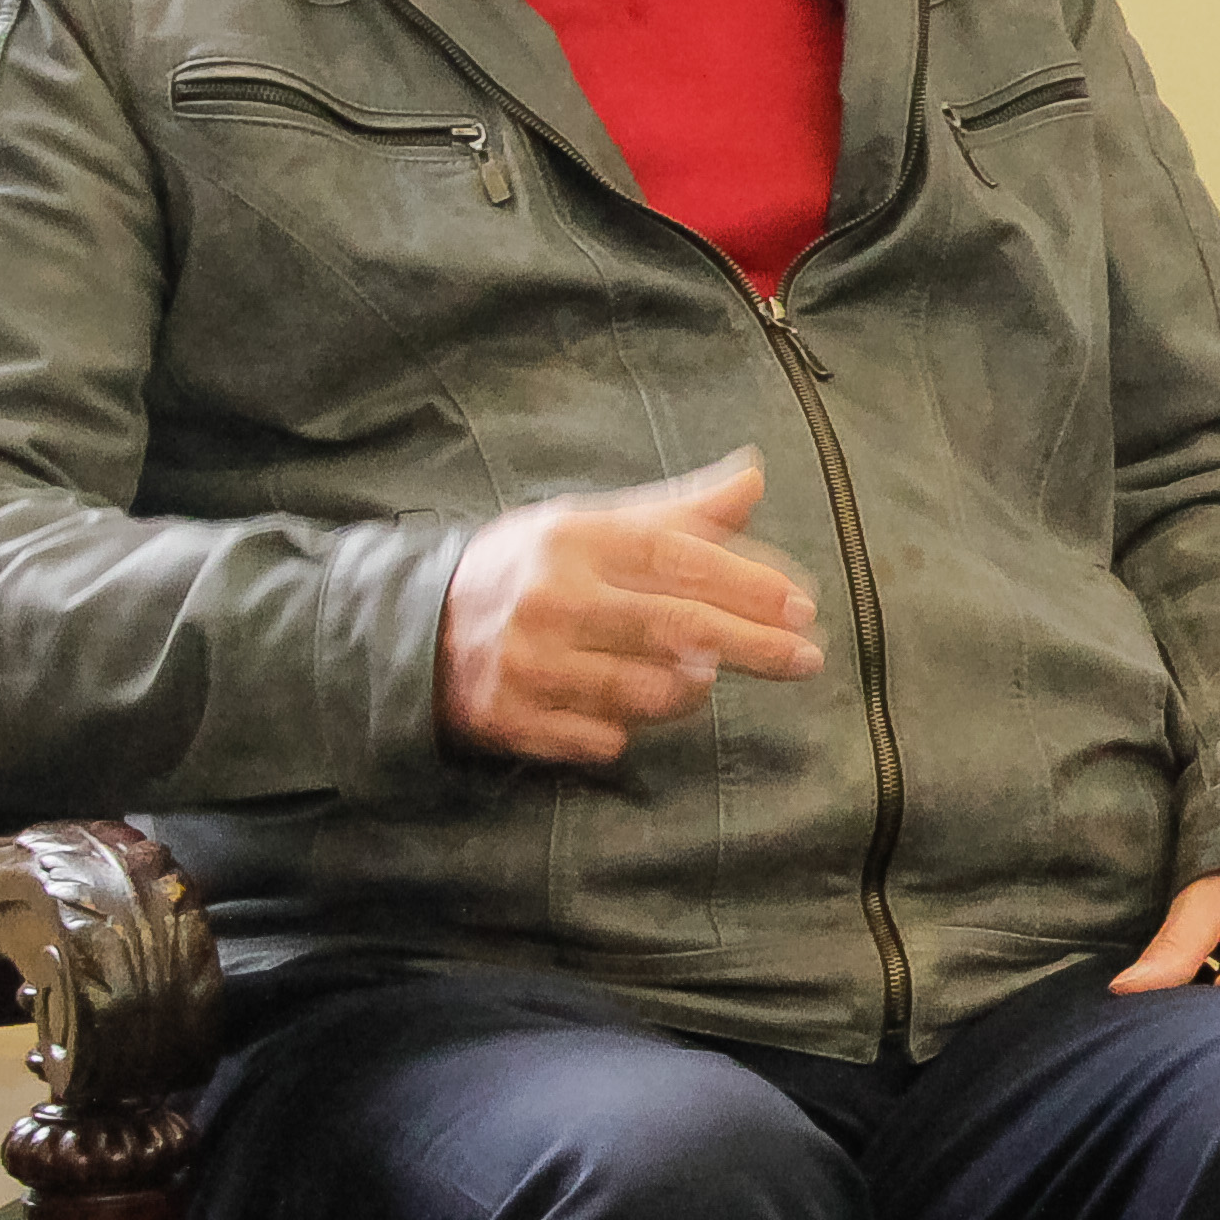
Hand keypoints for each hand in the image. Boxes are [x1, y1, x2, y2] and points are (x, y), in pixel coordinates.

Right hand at [438, 452, 819, 764]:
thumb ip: (677, 511)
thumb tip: (755, 478)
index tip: (803, 605)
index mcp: (574, 540)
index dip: (748, 582)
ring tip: (705, 677)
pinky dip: (629, 730)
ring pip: (648, 692)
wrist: (412, 628)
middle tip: (807, 658)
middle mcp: (551, 600)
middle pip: (677, 629)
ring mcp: (528, 665)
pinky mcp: (510, 721)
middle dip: (754, 645)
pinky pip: (604, 740)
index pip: (678, 558)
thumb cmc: (528, 570)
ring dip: (692, 690)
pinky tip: (628, 712)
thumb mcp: (589, 524)